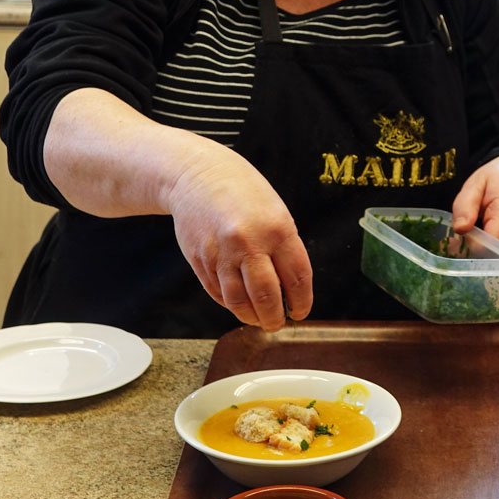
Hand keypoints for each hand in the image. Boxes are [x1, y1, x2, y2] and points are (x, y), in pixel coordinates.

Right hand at [166, 143, 312, 331]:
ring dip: (250, 317)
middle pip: (266, 297)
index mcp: (276, 228)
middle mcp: (248, 242)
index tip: (300, 312)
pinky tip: (237, 300)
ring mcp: (220, 252)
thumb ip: (284, 248)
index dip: (301, 302)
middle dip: (274, 318)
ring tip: (258, 318)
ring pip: (238, 302)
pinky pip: (217, 293)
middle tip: (277, 323)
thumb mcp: (275, 212)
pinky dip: (230, 302)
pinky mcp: (200, 259)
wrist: (197, 175)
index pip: (296, 278)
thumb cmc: (243, 192)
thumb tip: (291, 290)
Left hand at [452, 155, 498, 252]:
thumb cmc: (497, 179)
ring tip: (487, 223)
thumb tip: (460, 229)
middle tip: (471, 227)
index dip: (474, 245)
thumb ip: (464, 207)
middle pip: (495, 251)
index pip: (493, 241)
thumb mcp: (474, 184)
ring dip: (488, 244)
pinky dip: (498, 244)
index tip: (461, 239)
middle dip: (477, 244)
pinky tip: (496, 228)